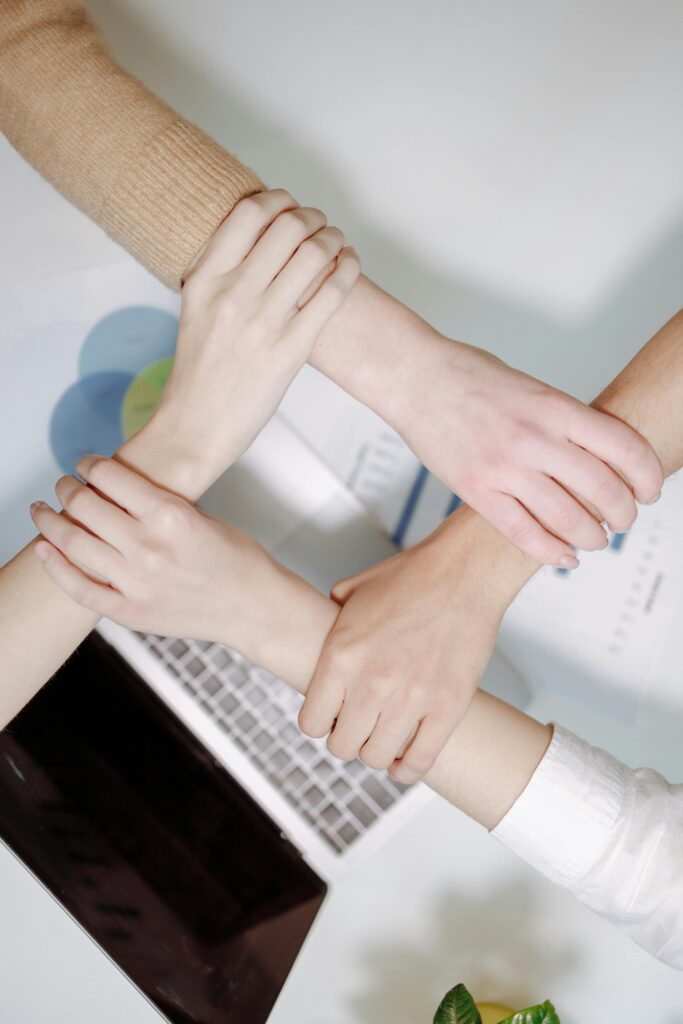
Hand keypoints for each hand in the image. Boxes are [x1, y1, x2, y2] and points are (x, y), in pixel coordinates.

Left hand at [30, 456, 270, 645]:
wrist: (254, 608)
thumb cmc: (237, 560)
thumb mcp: (202, 516)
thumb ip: (159, 506)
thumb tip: (118, 492)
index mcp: (169, 516)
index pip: (109, 477)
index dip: (89, 465)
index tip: (84, 464)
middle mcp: (148, 547)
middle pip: (85, 506)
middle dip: (67, 489)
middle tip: (63, 485)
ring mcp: (136, 583)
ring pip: (73, 544)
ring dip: (50, 522)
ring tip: (42, 511)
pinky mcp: (131, 612)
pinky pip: (80, 589)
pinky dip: (55, 568)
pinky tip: (43, 550)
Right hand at [120, 188, 359, 500]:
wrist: (196, 426)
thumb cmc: (199, 372)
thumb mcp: (196, 309)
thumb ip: (222, 273)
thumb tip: (259, 239)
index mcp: (205, 279)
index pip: (248, 212)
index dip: (277, 199)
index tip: (288, 205)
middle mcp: (233, 294)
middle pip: (288, 226)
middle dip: (312, 217)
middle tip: (319, 225)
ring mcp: (264, 322)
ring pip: (315, 254)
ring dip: (334, 239)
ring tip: (337, 243)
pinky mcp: (291, 350)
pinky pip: (332, 294)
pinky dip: (348, 269)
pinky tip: (349, 265)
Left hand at [299, 506, 522, 783]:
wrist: (464, 572)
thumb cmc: (411, 577)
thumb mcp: (351, 593)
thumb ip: (328, 620)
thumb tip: (319, 635)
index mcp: (342, 655)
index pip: (311, 722)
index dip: (320, 722)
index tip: (331, 715)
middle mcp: (372, 682)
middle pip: (342, 747)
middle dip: (346, 739)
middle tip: (358, 726)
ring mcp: (411, 698)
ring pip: (377, 758)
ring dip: (376, 752)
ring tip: (382, 737)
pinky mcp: (448, 707)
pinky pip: (420, 761)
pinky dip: (407, 769)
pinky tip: (403, 760)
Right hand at [391, 338, 662, 566]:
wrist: (414, 378)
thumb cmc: (468, 377)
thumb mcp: (532, 389)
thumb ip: (564, 422)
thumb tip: (597, 457)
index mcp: (554, 407)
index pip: (624, 448)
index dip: (647, 477)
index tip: (649, 490)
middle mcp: (534, 438)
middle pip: (604, 491)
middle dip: (624, 514)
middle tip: (623, 520)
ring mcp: (504, 467)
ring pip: (569, 519)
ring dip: (593, 537)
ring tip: (595, 539)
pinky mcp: (476, 491)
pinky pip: (524, 534)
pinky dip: (552, 552)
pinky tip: (565, 556)